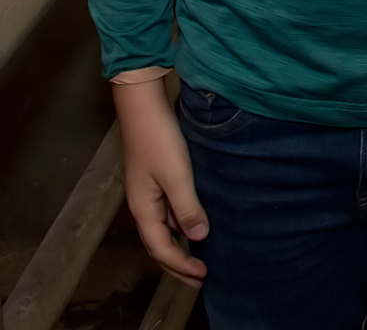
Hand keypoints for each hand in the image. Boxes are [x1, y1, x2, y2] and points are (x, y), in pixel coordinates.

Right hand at [113, 79, 208, 288]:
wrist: (144, 107)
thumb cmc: (159, 140)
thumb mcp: (177, 175)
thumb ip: (187, 207)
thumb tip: (198, 238)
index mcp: (144, 210)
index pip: (161, 249)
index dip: (181, 266)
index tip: (203, 276)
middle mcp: (143, 205)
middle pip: (159, 244)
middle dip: (177, 264)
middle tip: (199, 278)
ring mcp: (147, 192)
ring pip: (164, 228)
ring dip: (180, 244)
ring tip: (199, 254)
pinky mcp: (155, 178)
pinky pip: (168, 211)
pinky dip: (180, 223)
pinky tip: (195, 220)